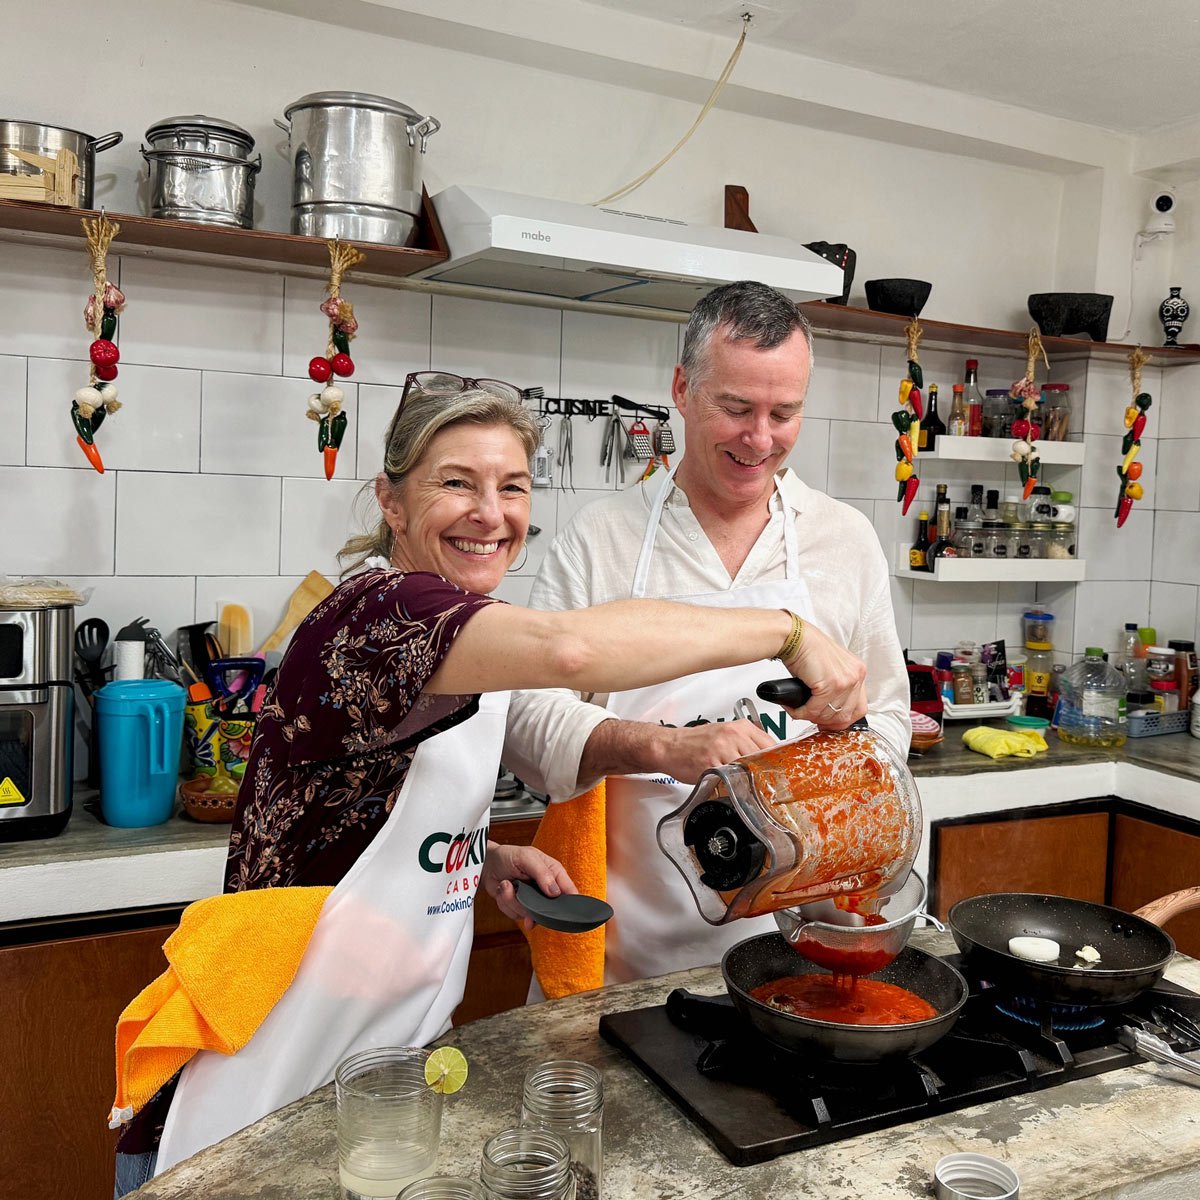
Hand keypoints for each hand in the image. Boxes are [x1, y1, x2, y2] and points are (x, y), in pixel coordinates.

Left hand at [481, 842, 577, 931]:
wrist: (488, 865)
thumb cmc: (509, 856)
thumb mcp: (527, 857)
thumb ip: (542, 873)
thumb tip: (555, 892)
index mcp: (554, 873)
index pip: (569, 891)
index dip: (569, 903)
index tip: (562, 909)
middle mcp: (545, 889)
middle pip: (550, 910)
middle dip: (533, 905)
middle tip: (521, 893)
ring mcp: (533, 901)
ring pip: (529, 914)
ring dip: (513, 900)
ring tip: (507, 884)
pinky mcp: (520, 908)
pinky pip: (516, 915)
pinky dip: (506, 903)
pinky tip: (504, 890)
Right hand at [652, 718, 776, 783]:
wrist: (670, 746)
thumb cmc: (696, 742)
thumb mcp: (726, 735)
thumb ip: (747, 744)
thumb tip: (768, 758)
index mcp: (740, 727)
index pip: (771, 745)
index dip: (777, 762)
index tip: (779, 772)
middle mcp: (733, 735)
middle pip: (763, 759)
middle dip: (764, 773)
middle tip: (764, 784)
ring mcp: (723, 749)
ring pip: (748, 770)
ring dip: (748, 781)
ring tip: (744, 784)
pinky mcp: (712, 764)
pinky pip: (730, 779)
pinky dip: (732, 785)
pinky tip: (729, 785)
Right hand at [783, 620, 867, 729]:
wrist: (795, 637)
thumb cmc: (807, 650)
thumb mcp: (830, 669)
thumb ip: (837, 688)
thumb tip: (831, 713)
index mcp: (858, 672)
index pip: (859, 708)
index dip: (842, 720)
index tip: (829, 723)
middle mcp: (855, 675)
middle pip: (845, 715)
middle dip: (825, 721)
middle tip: (811, 717)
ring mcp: (845, 680)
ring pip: (829, 714)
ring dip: (811, 716)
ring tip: (799, 710)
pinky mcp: (830, 684)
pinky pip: (815, 709)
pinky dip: (801, 712)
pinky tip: (794, 707)